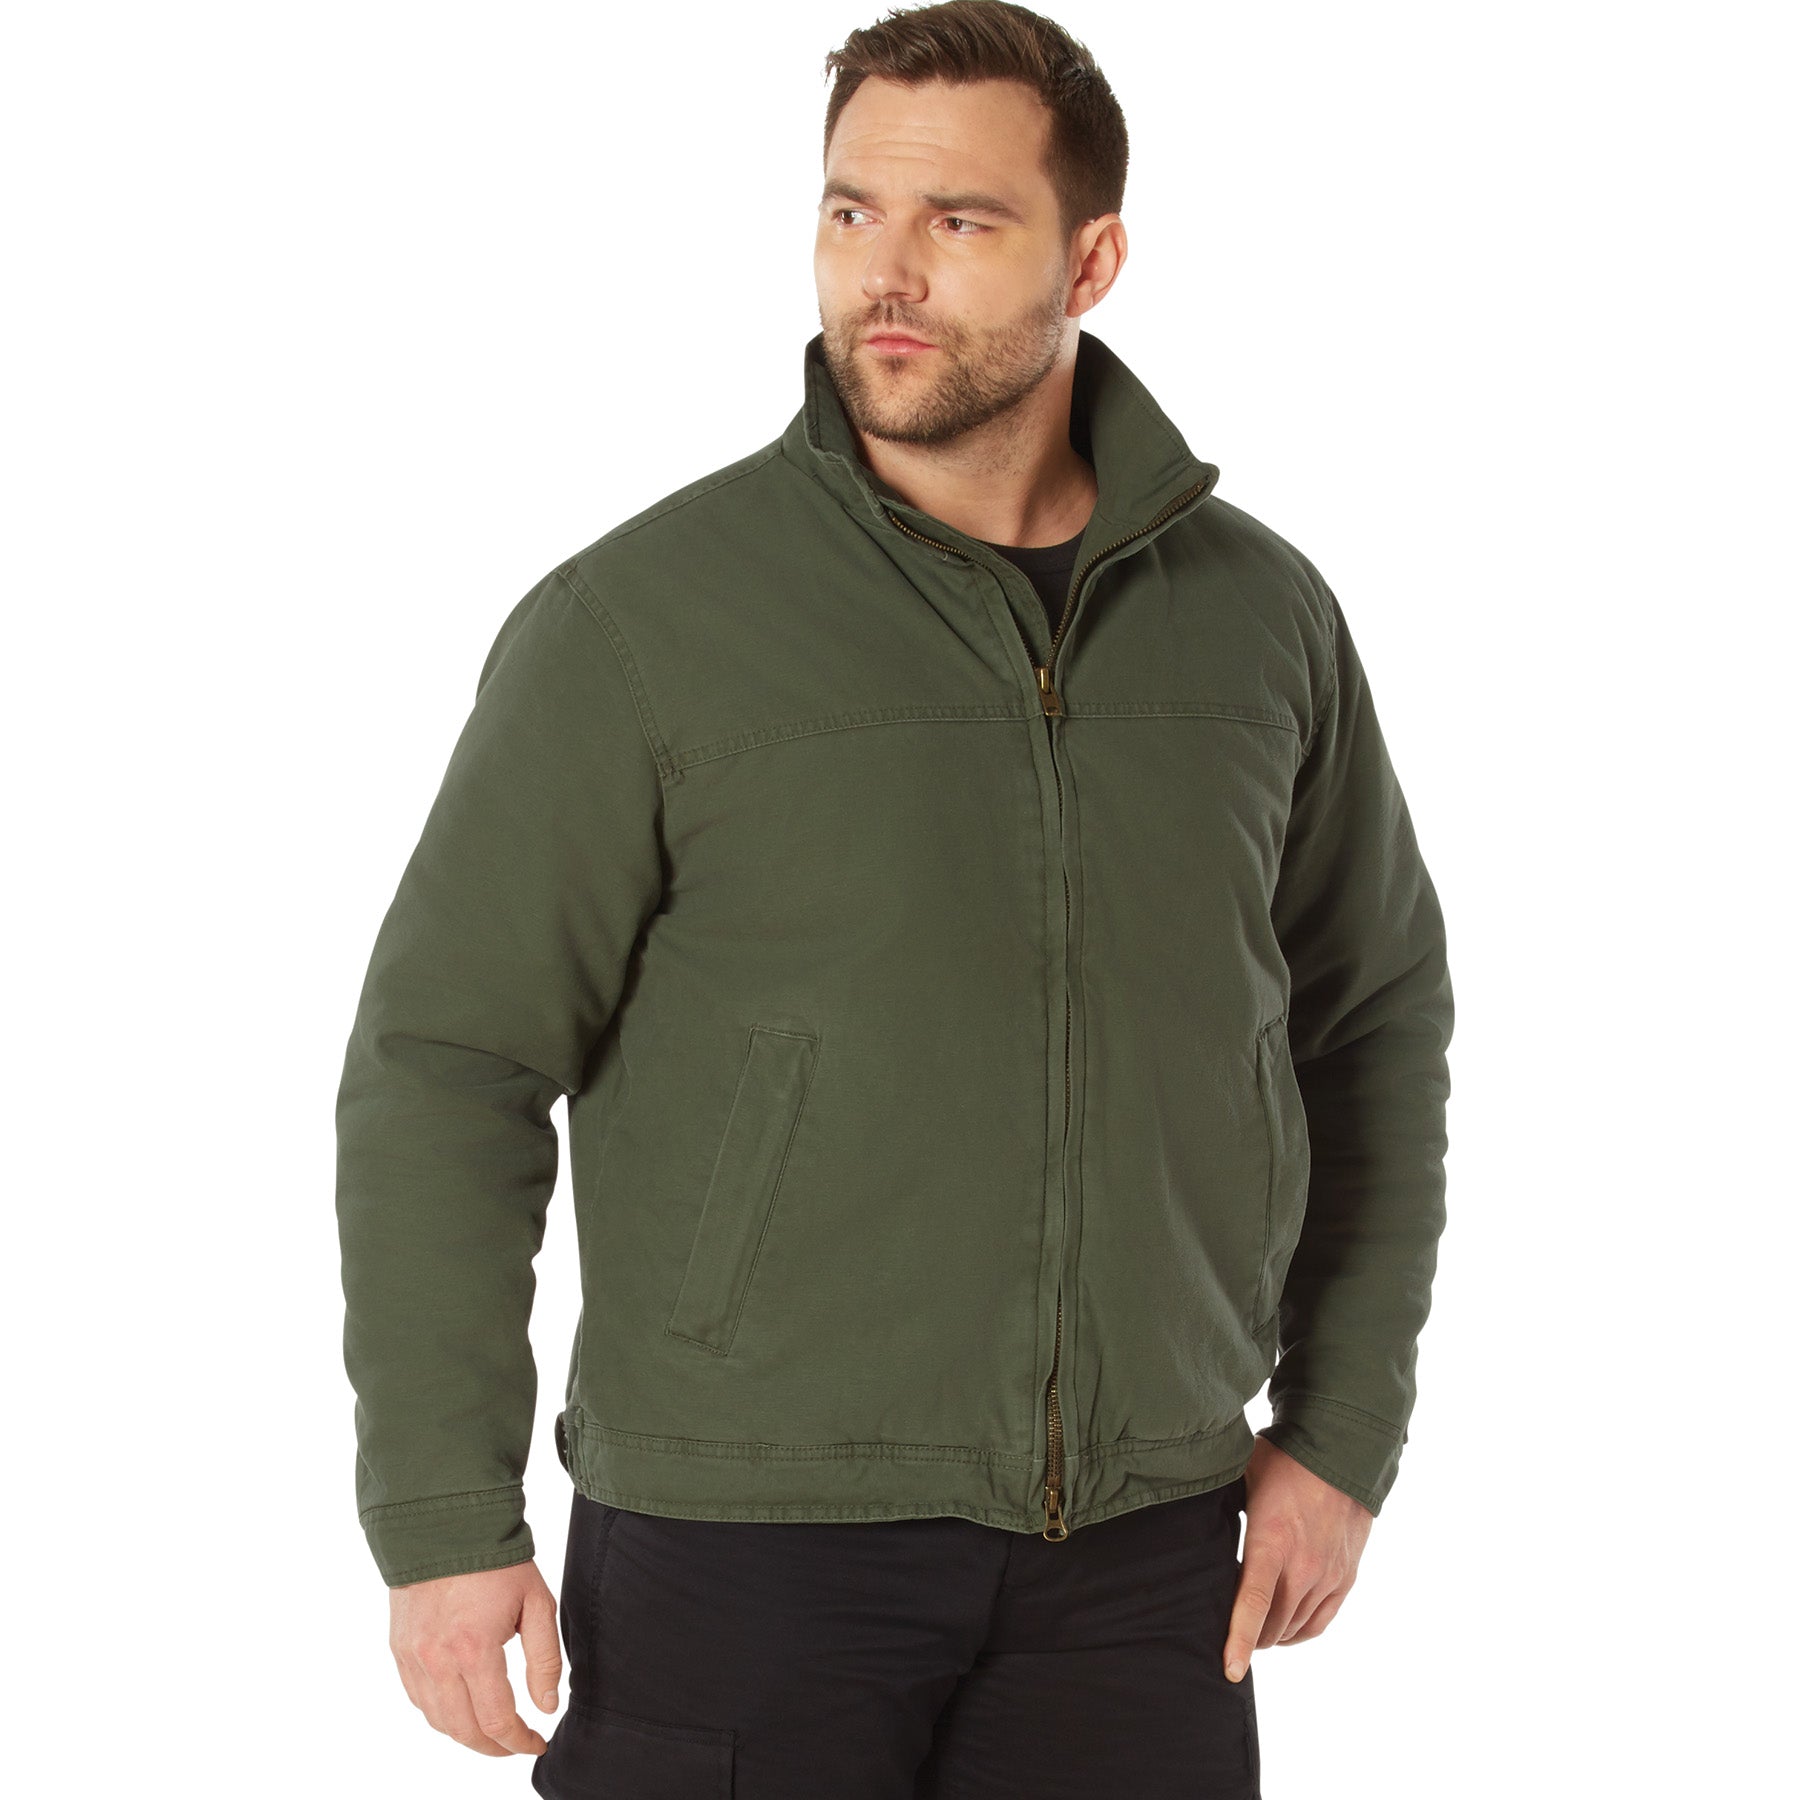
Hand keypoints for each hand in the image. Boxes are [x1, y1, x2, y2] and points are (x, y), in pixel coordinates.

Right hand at [389, 1560, 561, 1755]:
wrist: (445, 1525)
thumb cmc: (495, 1560)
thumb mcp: (536, 1602)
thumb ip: (544, 1659)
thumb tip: (546, 1705)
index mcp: (474, 1649)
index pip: (496, 1721)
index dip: (519, 1741)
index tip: (536, 1742)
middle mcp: (437, 1660)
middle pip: (464, 1731)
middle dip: (493, 1748)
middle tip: (515, 1745)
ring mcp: (413, 1657)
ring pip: (438, 1721)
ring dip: (466, 1734)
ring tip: (492, 1730)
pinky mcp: (400, 1650)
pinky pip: (418, 1699)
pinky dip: (441, 1714)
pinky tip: (461, 1708)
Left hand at [1223, 1437, 1373, 1683]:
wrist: (1340, 1451)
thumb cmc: (1284, 1460)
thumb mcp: (1242, 1478)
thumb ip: (1218, 1506)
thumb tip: (1181, 1514)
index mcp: (1272, 1542)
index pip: (1252, 1604)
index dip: (1239, 1641)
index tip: (1229, 1669)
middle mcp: (1303, 1566)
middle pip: (1272, 1625)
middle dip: (1250, 1638)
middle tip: (1226, 1634)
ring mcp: (1328, 1575)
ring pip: (1294, 1627)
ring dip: (1272, 1636)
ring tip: (1252, 1632)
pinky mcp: (1345, 1577)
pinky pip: (1319, 1621)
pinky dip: (1299, 1633)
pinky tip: (1283, 1631)